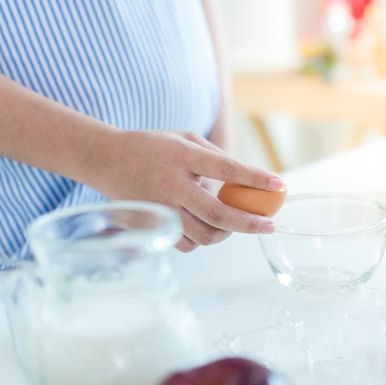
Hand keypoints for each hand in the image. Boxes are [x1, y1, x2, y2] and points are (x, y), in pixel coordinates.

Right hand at [88, 129, 283, 251]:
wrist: (106, 160)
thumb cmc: (152, 147)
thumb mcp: (184, 138)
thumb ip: (215, 157)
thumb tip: (249, 181)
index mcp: (182, 156)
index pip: (226, 169)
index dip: (255, 179)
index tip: (280, 185)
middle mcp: (171, 185)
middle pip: (218, 214)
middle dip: (249, 224)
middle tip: (269, 226)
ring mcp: (160, 208)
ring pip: (203, 236)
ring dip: (227, 234)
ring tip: (236, 226)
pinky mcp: (152, 226)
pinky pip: (186, 244)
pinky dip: (202, 240)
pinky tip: (207, 227)